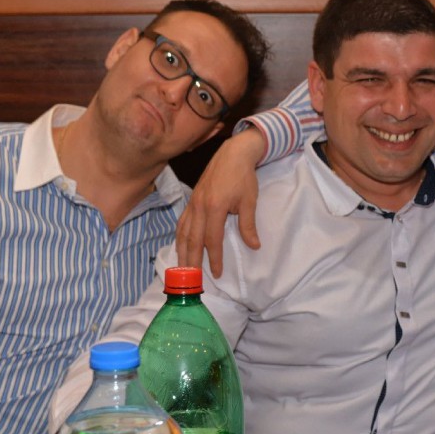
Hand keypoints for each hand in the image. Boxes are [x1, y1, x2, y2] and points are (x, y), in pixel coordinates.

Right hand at [176, 129, 265, 276]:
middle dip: (192, 261)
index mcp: (214, 208)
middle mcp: (199, 207)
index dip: (214, 258)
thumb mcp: (249, 201)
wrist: (233, 154)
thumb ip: (248, 225)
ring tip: (183, 269)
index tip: (217, 273)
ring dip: (182, 252)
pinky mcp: (191, 200)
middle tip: (193, 280)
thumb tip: (254, 246)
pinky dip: (180, 237)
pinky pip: (182, 223)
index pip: (212, 240)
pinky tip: (180, 247)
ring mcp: (193, 203)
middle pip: (193, 240)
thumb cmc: (243, 177)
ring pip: (183, 233)